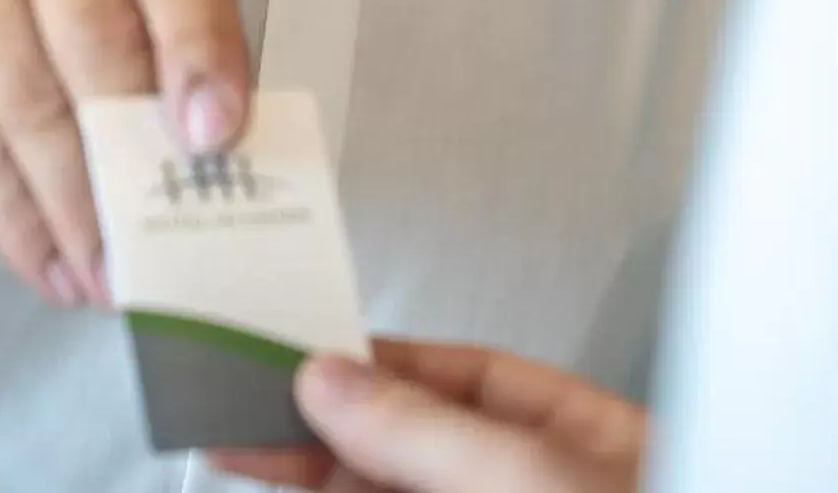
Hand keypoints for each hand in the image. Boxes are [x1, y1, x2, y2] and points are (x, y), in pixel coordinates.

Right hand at [0, 0, 248, 306]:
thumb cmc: (110, 5)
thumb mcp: (173, 13)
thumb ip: (202, 70)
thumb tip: (216, 167)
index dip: (199, 49)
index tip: (216, 138)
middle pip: (94, 39)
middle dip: (133, 155)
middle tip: (165, 244)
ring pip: (30, 107)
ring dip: (78, 211)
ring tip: (114, 279)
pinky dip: (21, 227)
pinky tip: (58, 272)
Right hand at [212, 339, 647, 492]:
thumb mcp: (537, 478)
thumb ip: (433, 430)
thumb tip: (334, 379)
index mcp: (600, 445)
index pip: (471, 379)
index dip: (377, 365)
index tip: (297, 359)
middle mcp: (548, 486)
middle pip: (416, 447)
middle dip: (323, 428)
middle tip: (237, 411)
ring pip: (387, 492)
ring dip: (315, 474)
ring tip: (236, 451)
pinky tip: (290, 489)